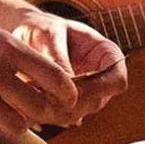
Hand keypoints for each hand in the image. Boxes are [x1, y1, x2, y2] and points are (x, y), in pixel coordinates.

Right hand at [0, 3, 80, 136]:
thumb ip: (15, 56)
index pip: (57, 80)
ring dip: (18, 121)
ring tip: (10, 111)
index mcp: (7, 48)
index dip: (68, 94)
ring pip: (16, 125)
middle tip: (41, 111)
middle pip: (40, 109)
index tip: (68, 99)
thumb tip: (50, 85)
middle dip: (44, 112)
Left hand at [9, 9, 127, 126]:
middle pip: (97, 102)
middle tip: (42, 99)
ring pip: (78, 113)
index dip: (98, 89)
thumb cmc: (41, 27)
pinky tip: (27, 105)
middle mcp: (102, 78)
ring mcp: (86, 94)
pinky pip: (61, 116)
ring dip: (56, 111)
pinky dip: (45, 114)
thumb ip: (57, 56)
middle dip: (71, 104)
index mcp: (108, 55)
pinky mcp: (68, 104)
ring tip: (30, 100)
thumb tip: (66, 84)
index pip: (117, 81)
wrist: (27, 35)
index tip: (70, 89)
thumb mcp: (48, 34)